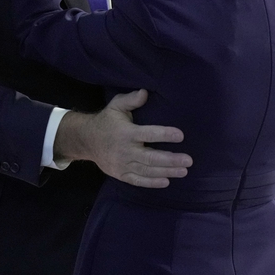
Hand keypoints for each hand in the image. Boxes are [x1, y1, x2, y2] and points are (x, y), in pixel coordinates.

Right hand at [54, 89, 191, 187]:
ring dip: (166, 172)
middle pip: (151, 157)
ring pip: (147, 171)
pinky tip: (166, 181)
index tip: (180, 135)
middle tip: (188, 160)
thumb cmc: (106, 121)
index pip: (148, 134)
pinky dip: (152, 183)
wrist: (86, 141)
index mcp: (126, 133)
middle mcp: (125, 150)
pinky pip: (138, 181)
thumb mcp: (116, 106)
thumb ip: (131, 99)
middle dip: (171, 160)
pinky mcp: (121, 174)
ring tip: (184, 171)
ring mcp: (123, 164)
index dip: (165, 135)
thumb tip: (145, 92)